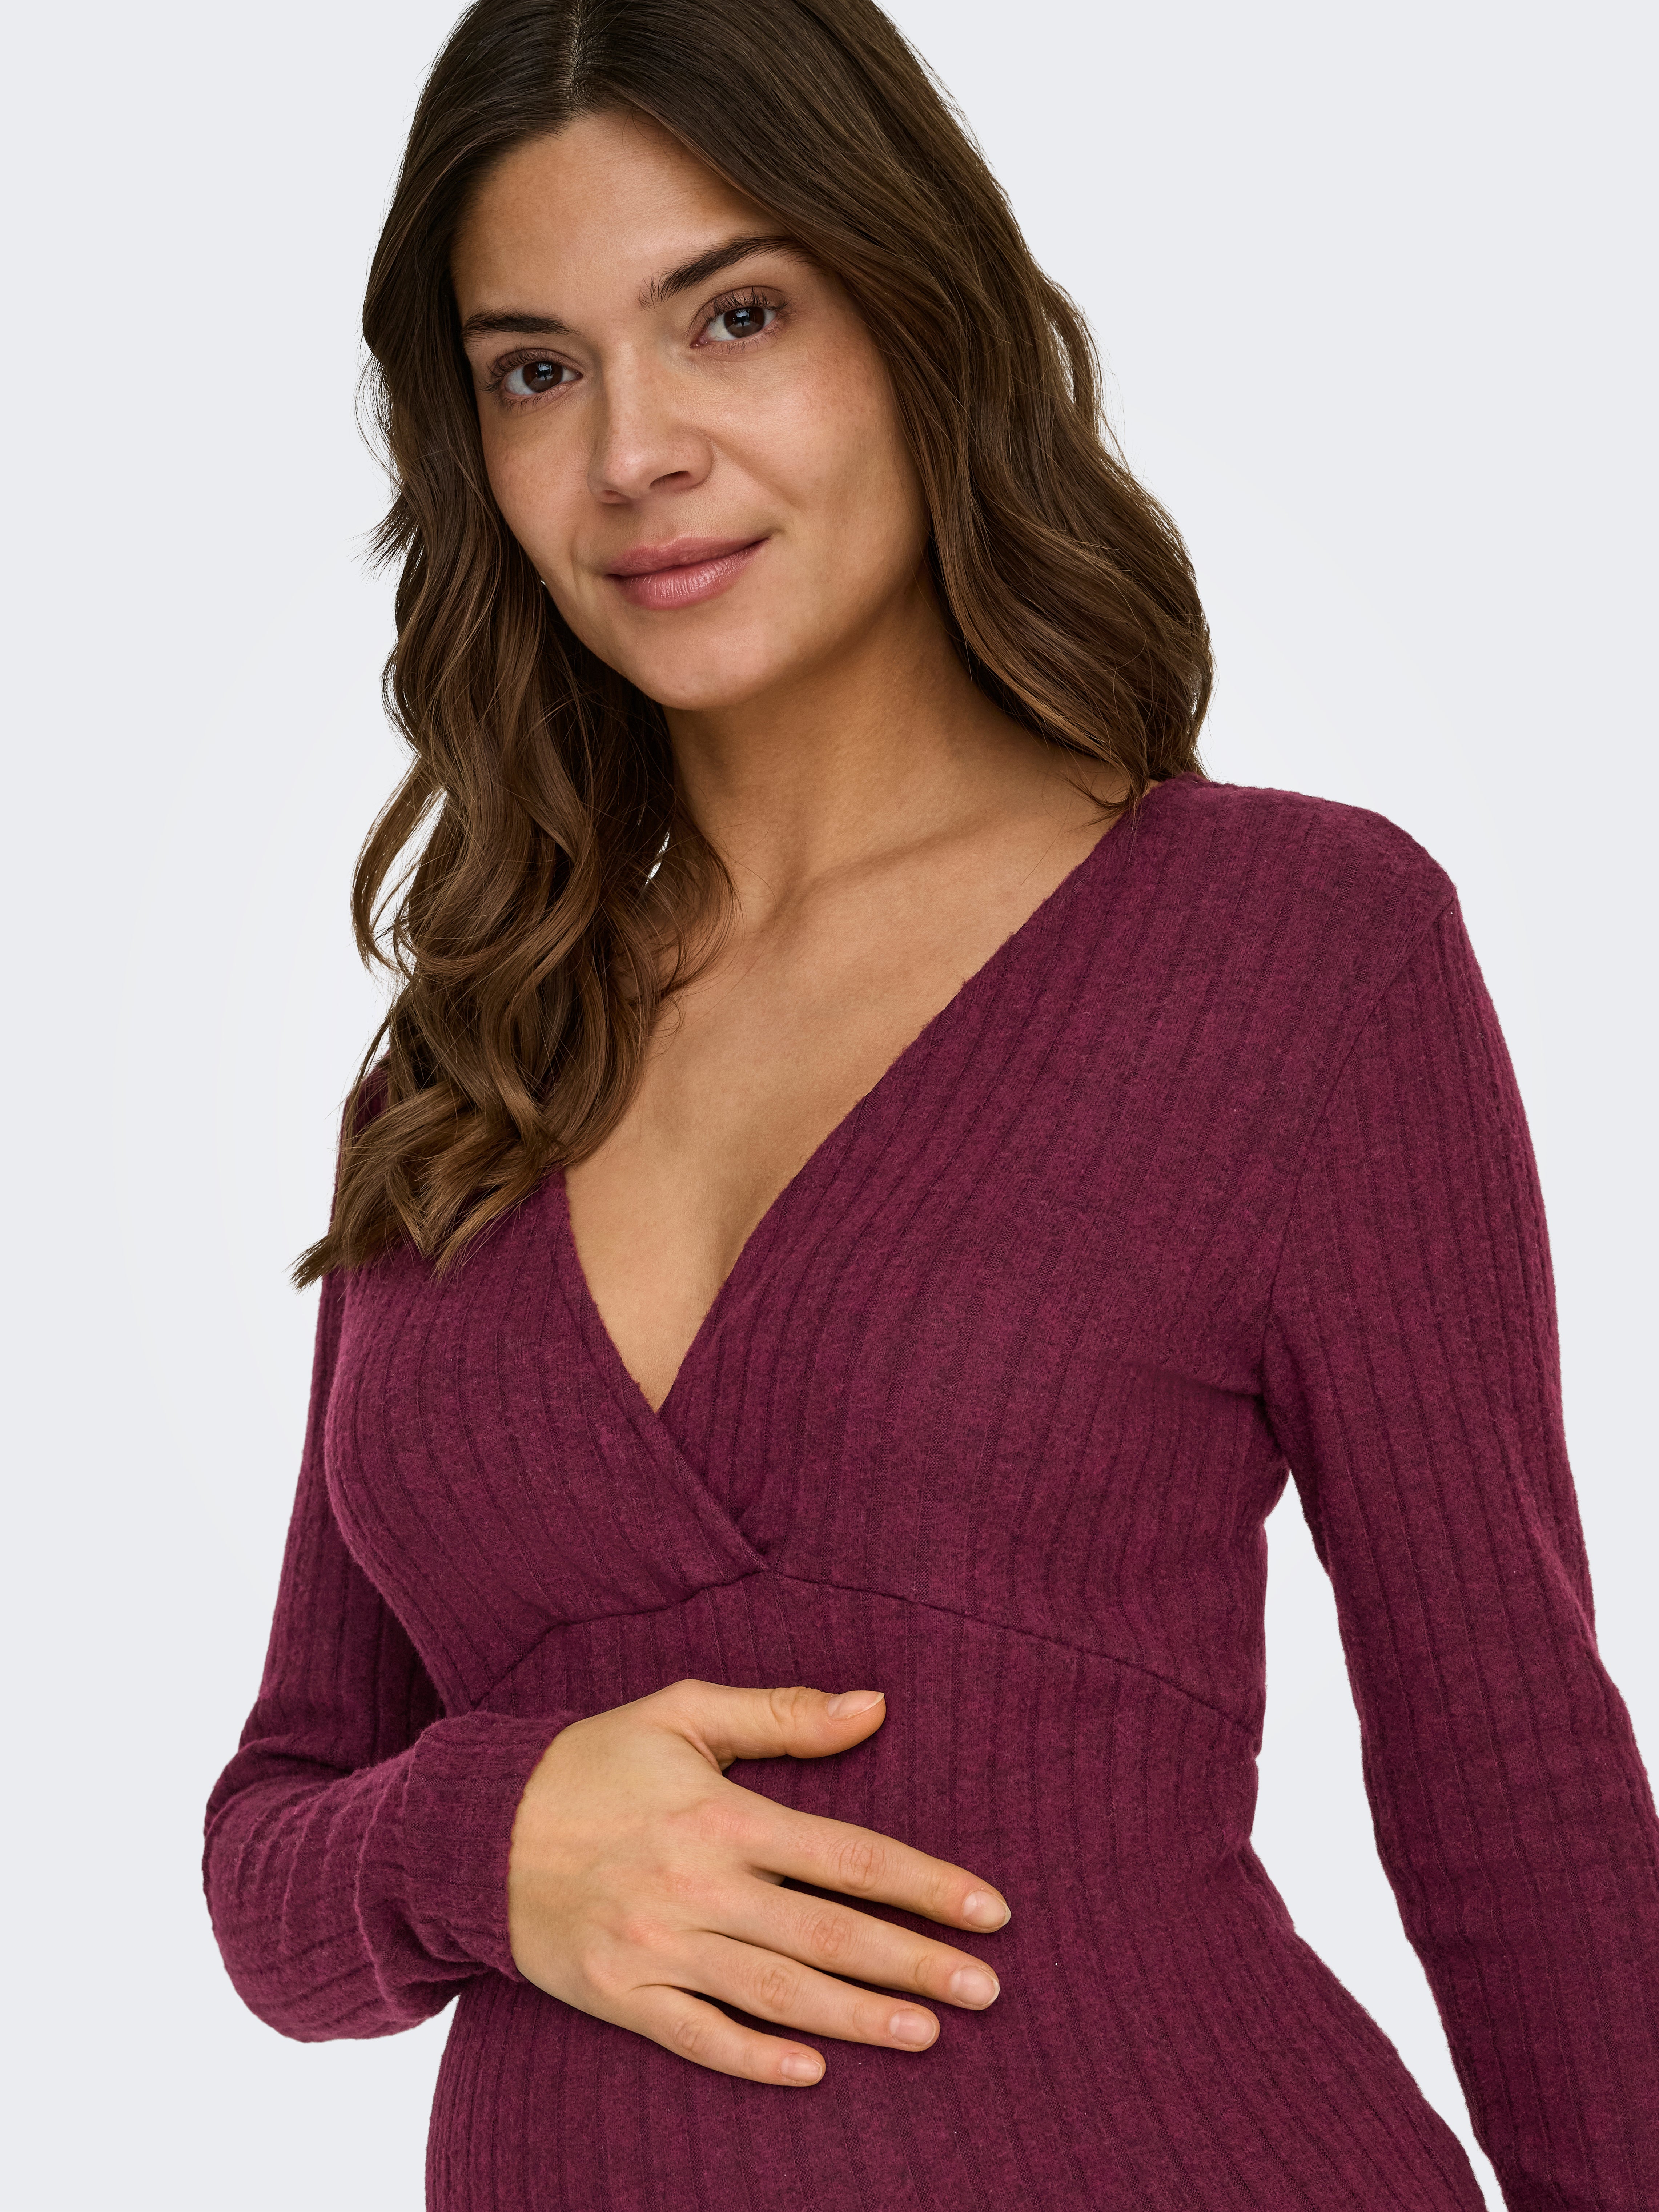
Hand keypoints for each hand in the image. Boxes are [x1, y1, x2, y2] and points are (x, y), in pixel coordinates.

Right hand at [506, 1679, 1008, 2085]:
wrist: (474, 1828)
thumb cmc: (593, 1761)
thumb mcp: (683, 1712)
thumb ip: (782, 1713)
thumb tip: (876, 1705)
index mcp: (720, 1815)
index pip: (848, 1855)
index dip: (924, 1884)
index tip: (987, 1910)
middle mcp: (697, 1886)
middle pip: (827, 1932)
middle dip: (914, 1964)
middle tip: (987, 1990)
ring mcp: (658, 1946)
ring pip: (776, 1992)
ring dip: (857, 2018)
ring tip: (929, 2035)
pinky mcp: (620, 1993)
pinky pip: (697, 2036)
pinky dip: (753, 2058)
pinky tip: (812, 2072)